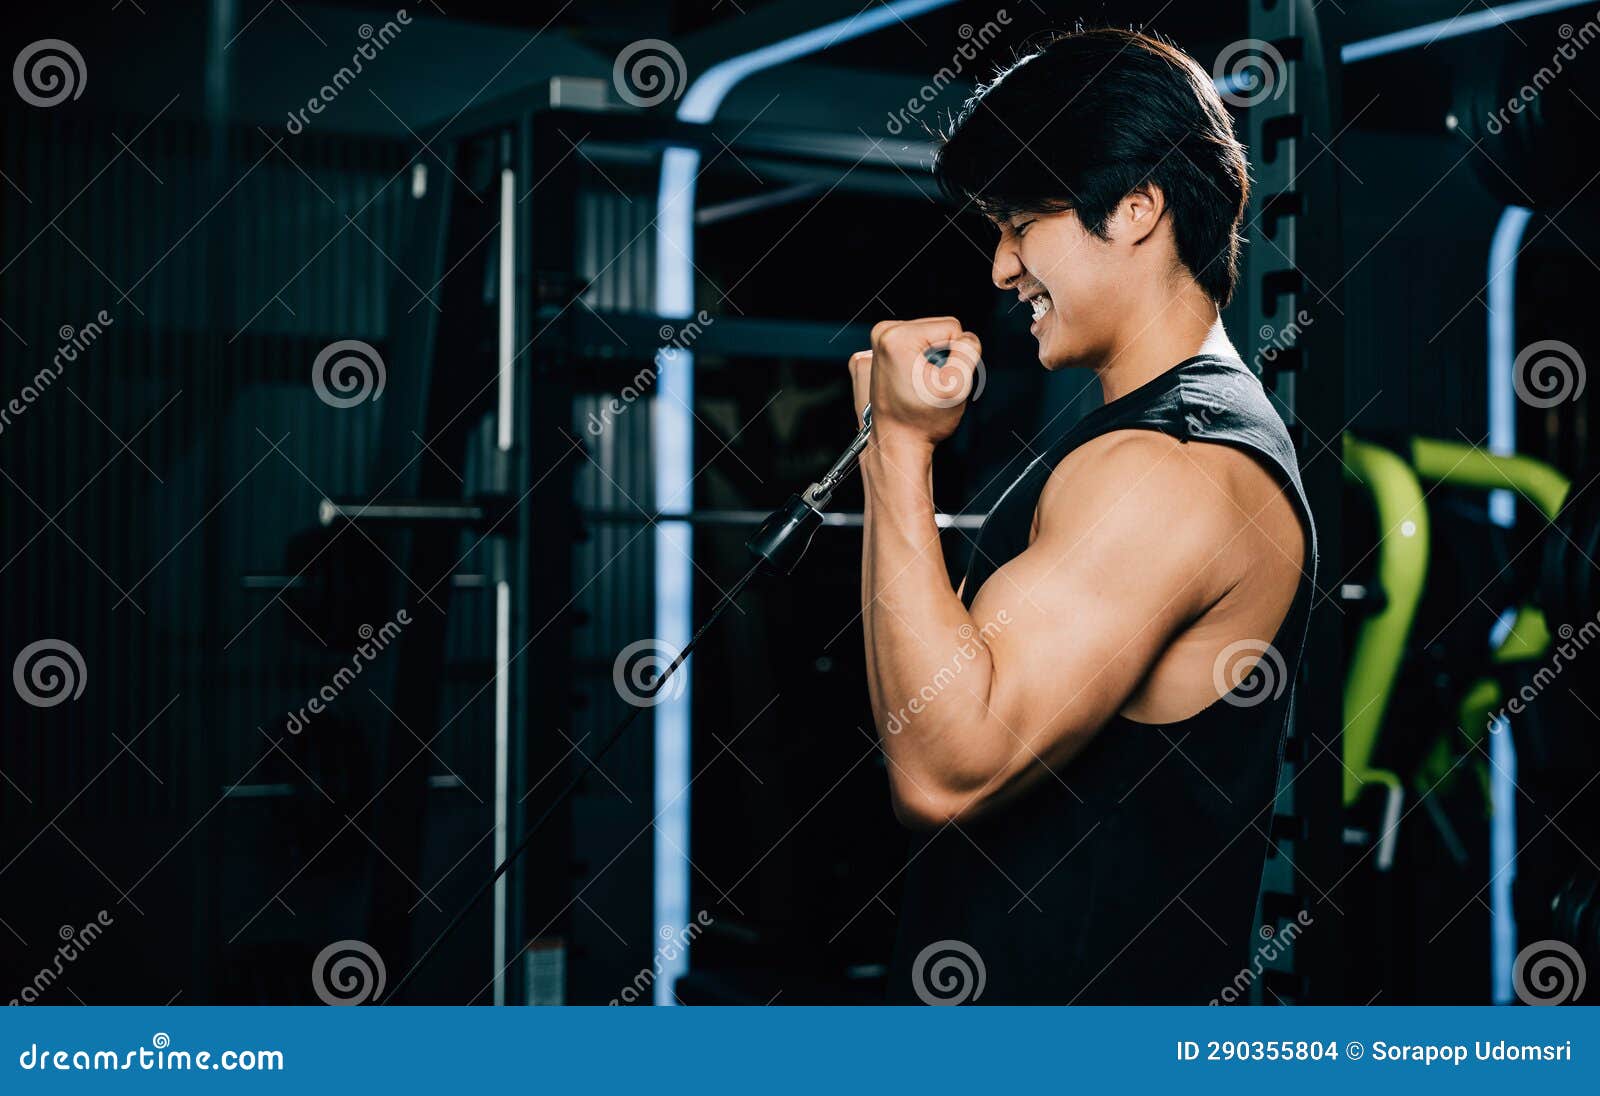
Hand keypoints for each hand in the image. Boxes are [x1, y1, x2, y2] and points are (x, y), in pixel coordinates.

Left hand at [847, 317, 981, 449]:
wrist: (896, 443)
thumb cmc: (922, 421)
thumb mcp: (956, 387)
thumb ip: (969, 352)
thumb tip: (967, 338)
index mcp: (897, 337)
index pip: (951, 327)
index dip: (955, 356)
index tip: (938, 381)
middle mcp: (882, 333)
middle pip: (938, 329)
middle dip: (942, 357)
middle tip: (929, 386)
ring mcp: (878, 342)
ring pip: (928, 337)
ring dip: (931, 360)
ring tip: (920, 386)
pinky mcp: (879, 351)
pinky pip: (914, 345)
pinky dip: (917, 362)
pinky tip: (910, 382)